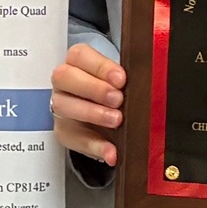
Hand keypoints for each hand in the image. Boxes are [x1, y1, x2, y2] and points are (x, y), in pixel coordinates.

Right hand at [51, 44, 125, 164]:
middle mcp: (64, 82)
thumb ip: (125, 81)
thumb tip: (145, 84)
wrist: (104, 118)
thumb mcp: (119, 82)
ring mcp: (61, 106)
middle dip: (93, 88)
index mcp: (77, 63)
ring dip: (92, 113)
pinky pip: (74, 138)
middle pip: (64, 77)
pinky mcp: (64, 131)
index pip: (80, 55)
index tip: (121, 79)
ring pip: (63, 105)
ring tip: (116, 121)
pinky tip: (111, 152)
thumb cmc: (113, 92)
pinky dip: (94, 146)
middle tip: (118, 100)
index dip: (100, 66)